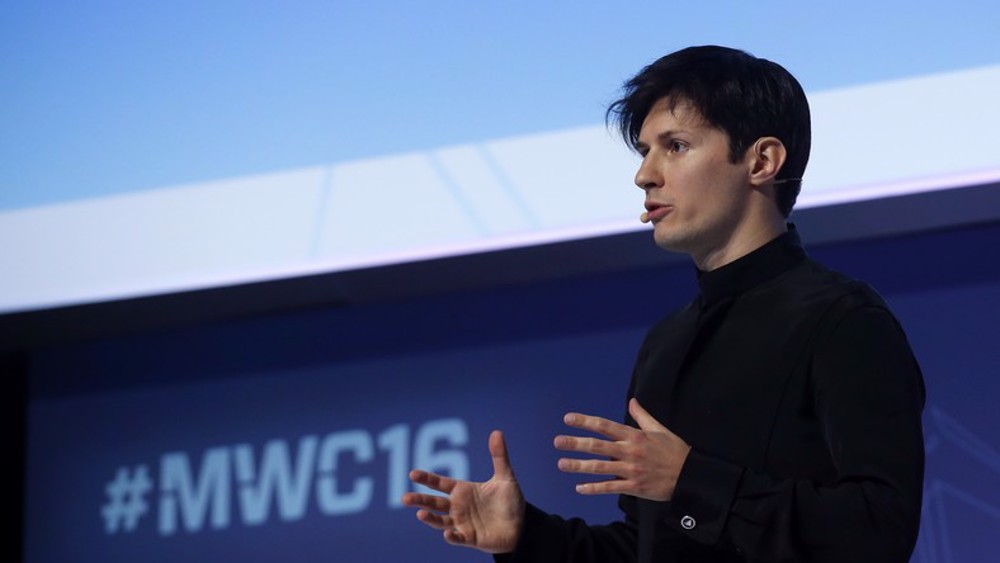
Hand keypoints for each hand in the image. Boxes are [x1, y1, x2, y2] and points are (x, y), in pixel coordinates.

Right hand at [402, 430, 524, 553]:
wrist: (522, 525)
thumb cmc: (510, 501)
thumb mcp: (505, 477)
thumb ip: (499, 456)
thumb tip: (496, 432)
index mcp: (462, 490)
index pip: (440, 483)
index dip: (426, 479)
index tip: (412, 474)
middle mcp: (458, 507)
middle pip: (434, 503)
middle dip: (419, 500)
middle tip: (404, 499)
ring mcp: (462, 523)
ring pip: (440, 521)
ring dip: (430, 518)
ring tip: (420, 514)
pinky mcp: (470, 538)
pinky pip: (458, 538)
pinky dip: (452, 536)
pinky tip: (448, 533)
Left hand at [554, 397, 690, 500]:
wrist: (691, 476)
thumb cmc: (675, 451)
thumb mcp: (660, 429)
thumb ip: (642, 416)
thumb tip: (632, 401)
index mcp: (635, 436)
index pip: (605, 425)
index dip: (585, 421)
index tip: (568, 419)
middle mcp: (630, 451)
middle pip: (597, 446)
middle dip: (575, 443)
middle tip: (557, 442)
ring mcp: (631, 470)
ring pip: (599, 468)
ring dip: (578, 466)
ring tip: (561, 463)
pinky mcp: (634, 486)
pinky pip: (609, 487)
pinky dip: (593, 488)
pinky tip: (579, 488)